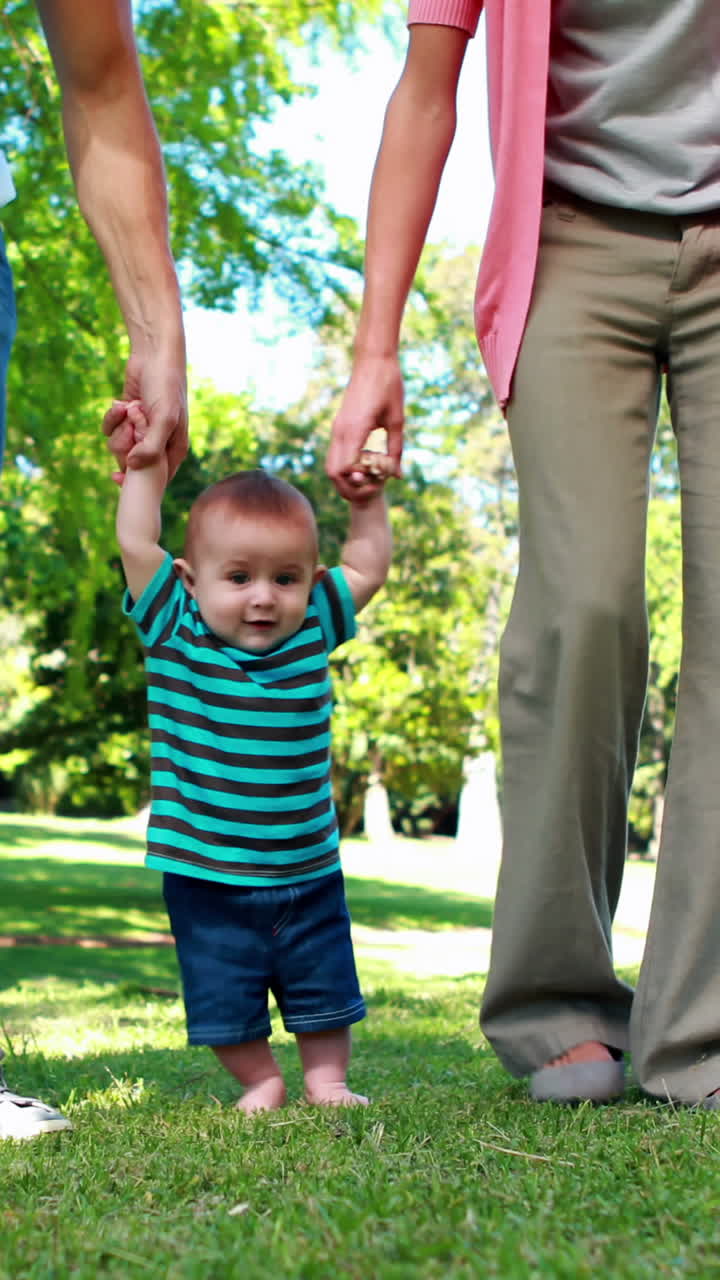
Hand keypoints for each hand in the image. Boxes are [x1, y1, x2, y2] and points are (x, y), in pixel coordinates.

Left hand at [104, 347, 187, 478]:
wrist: (154, 355)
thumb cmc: (166, 386)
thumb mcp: (163, 418)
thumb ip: (151, 446)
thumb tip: (131, 467)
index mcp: (173, 448)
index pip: (155, 477)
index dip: (135, 480)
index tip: (116, 477)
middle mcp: (157, 442)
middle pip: (131, 462)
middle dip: (125, 444)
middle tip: (130, 426)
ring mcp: (140, 430)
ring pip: (118, 445)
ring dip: (118, 426)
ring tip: (127, 408)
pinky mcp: (126, 418)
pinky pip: (110, 429)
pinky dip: (111, 417)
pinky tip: (120, 403)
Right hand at [327, 354, 403, 500]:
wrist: (373, 360)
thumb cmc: (389, 386)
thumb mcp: (397, 420)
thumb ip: (395, 450)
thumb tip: (396, 476)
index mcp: (355, 430)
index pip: (345, 470)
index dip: (359, 483)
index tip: (378, 481)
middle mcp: (341, 431)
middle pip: (333, 473)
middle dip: (349, 487)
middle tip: (372, 485)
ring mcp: (337, 428)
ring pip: (332, 465)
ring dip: (348, 477)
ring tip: (370, 475)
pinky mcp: (339, 425)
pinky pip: (337, 453)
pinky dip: (348, 465)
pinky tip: (367, 461)